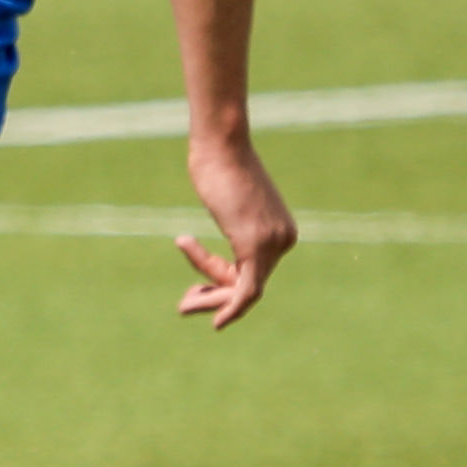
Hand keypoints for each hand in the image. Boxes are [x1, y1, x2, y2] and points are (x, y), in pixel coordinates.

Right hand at [174, 133, 296, 329]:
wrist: (220, 144)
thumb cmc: (217, 162)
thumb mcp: (227, 199)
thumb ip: (233, 218)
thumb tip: (228, 216)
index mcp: (282, 231)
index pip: (250, 268)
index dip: (215, 275)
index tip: (188, 266)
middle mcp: (284, 239)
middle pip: (248, 282)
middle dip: (216, 297)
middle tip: (183, 305)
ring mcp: (273, 243)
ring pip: (243, 288)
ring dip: (211, 300)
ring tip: (182, 304)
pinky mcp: (257, 245)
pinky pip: (247, 289)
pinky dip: (232, 308)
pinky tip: (218, 322)